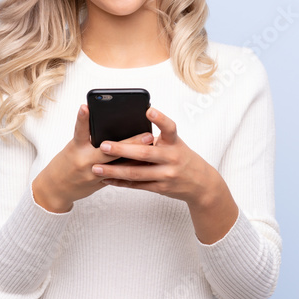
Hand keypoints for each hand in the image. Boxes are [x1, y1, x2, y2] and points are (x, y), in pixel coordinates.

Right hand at [31, 104, 152, 212]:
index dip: (82, 118)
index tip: (86, 106)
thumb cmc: (65, 164)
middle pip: (109, 150)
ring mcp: (92, 174)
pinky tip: (145, 164)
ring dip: (136, 157)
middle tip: (147, 135)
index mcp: (75, 148)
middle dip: (130, 142)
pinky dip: (130, 168)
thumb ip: (88, 139)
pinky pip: (118, 176)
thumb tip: (111, 128)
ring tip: (152, 150)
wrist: (56, 189)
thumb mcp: (73, 148)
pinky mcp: (99, 184)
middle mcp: (84, 160)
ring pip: (118, 165)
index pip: (79, 131)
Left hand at [90, 107, 217, 207]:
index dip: (160, 119)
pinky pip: (137, 185)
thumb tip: (131, 130)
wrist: (201, 184)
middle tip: (103, 146)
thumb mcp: (176, 144)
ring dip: (114, 171)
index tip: (148, 111)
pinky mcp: (161, 188)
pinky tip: (107, 180)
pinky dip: (121, 183)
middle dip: (121, 149)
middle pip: (144, 153)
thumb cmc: (182, 158)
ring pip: (136, 173)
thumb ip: (158, 138)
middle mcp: (172, 158)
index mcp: (175, 143)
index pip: (169, 128)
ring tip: (97, 168)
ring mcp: (167, 175)